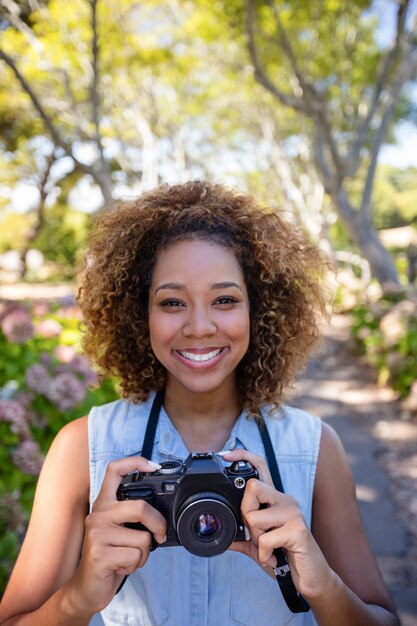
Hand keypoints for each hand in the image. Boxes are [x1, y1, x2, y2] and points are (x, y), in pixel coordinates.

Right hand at [68, 457, 166, 614]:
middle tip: (159, 535)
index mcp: (104, 504)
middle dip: (158, 523)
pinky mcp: (99, 554)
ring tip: (129, 557)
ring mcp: (96, 534)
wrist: (85, 589)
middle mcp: (98, 514)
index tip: (154, 466)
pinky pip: (135, 556)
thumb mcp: (117, 531)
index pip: (114, 470)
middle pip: (140, 506)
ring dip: (144, 554)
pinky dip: (135, 565)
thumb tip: (161, 513)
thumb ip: (131, 516)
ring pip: (143, 538)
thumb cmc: (108, 558)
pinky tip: (121, 567)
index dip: (135, 462)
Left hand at [222, 449, 335, 600]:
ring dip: (256, 540)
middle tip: (255, 534)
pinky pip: (266, 539)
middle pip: (253, 487)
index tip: (225, 455)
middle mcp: (285, 500)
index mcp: (275, 499)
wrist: (311, 577)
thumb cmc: (285, 557)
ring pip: (255, 518)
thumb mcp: (259, 545)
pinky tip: (274, 559)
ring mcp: (293, 513)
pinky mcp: (298, 530)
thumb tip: (221, 533)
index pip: (260, 467)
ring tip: (268, 549)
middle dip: (245, 514)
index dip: (243, 456)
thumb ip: (243, 536)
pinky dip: (264, 554)